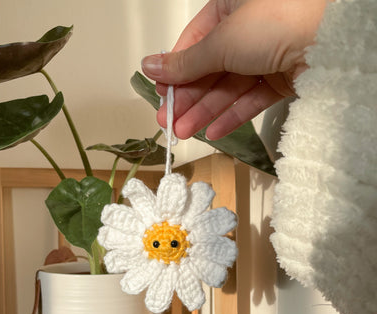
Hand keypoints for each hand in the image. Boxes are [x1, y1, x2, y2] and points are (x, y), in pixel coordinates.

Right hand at [141, 0, 328, 139]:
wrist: (331, 41)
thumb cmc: (277, 22)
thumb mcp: (220, 42)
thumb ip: (186, 62)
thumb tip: (151, 65)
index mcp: (229, 8)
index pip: (194, 44)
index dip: (176, 72)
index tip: (161, 94)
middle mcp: (247, 31)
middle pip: (209, 71)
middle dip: (188, 99)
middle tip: (169, 122)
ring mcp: (265, 56)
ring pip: (228, 88)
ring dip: (204, 112)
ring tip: (184, 132)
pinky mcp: (281, 79)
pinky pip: (250, 99)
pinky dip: (232, 116)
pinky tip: (213, 132)